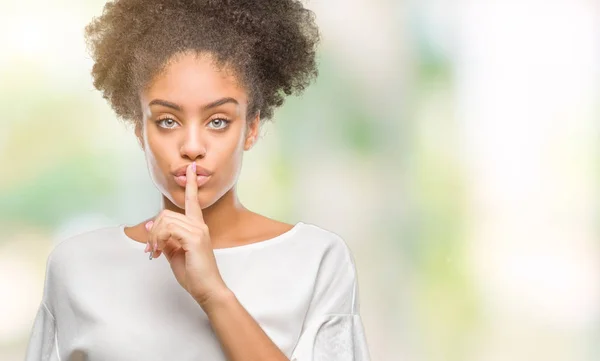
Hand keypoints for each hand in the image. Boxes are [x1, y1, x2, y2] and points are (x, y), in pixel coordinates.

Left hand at [145, 163, 228, 306]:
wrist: (207, 289)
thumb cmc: (194, 274)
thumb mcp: (175, 254)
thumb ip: (165, 238)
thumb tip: (150, 225)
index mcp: (197, 227)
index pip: (192, 201)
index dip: (191, 184)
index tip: (192, 168)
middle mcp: (199, 225)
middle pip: (166, 213)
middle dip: (152, 230)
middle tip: (150, 250)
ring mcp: (198, 231)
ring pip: (165, 221)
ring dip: (153, 237)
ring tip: (154, 253)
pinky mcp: (194, 239)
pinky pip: (168, 230)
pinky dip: (158, 240)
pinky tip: (159, 252)